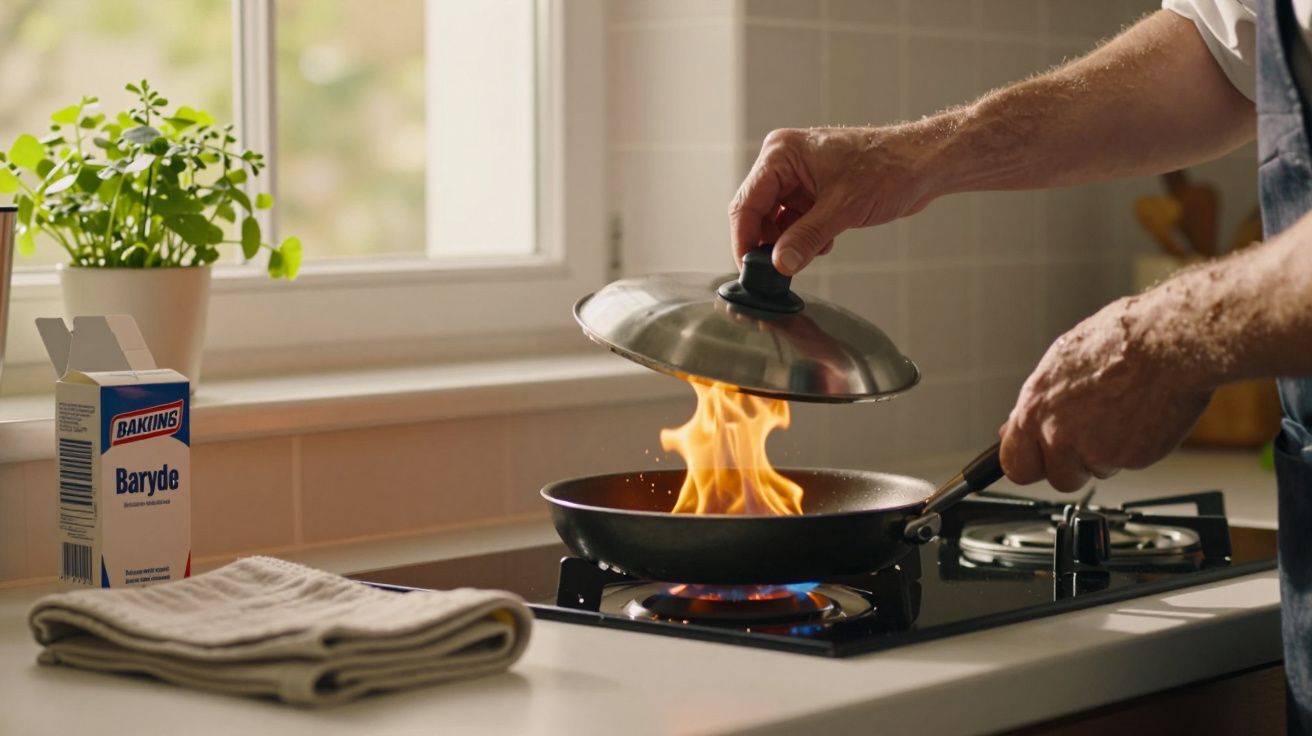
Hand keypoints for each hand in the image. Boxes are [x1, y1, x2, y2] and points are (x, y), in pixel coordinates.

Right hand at [728, 126, 937, 275]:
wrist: (923, 164)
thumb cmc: (889, 169)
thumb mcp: (843, 209)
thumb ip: (806, 238)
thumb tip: (779, 265)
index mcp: (782, 154)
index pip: (747, 202)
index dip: (744, 238)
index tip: (750, 268)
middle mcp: (784, 162)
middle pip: (757, 212)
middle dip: (769, 242)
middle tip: (781, 269)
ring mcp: (799, 176)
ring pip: (776, 220)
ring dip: (790, 242)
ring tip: (815, 249)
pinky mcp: (813, 190)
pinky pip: (794, 221)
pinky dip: (804, 237)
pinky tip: (825, 241)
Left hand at [999, 295, 1215, 491]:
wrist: (1169, 343)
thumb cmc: (1120, 341)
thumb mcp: (1060, 363)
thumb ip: (1039, 404)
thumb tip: (1017, 425)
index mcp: (1035, 410)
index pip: (1014, 464)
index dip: (1030, 462)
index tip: (1038, 459)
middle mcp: (1059, 435)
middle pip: (1057, 478)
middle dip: (1070, 466)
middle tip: (1087, 437)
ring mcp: (1096, 451)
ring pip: (1095, 471)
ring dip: (1105, 455)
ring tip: (1120, 414)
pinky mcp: (1131, 459)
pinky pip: (1127, 464)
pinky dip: (1133, 448)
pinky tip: (1139, 416)